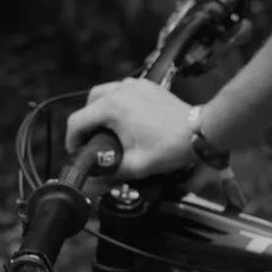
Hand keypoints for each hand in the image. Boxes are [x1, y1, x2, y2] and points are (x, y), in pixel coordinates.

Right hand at [64, 78, 197, 180]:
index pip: (78, 121)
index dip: (72, 140)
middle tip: (92, 142)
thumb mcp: (136, 165)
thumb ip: (109, 175)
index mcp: (113, 107)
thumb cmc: (170, 147)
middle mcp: (120, 90)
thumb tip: (91, 186)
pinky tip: (125, 121)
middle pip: (88, 103)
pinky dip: (116, 103)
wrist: (199, 132)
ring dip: (100, 111)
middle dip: (86, 123)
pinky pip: (122, 90)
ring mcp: (134, 85)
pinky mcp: (146, 86)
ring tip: (107, 132)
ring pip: (104, 93)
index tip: (77, 153)